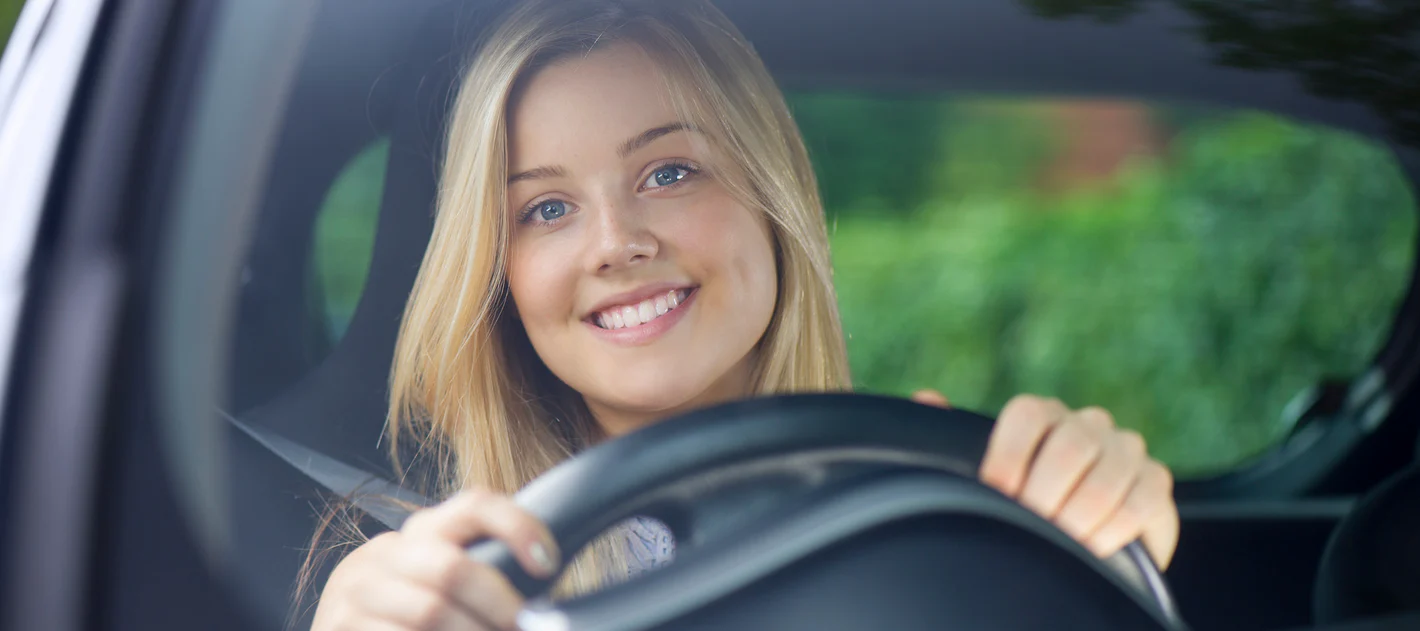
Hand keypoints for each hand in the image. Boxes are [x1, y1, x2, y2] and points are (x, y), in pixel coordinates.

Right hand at [310, 489, 559, 630]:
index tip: (549, 564)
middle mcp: (389, 552)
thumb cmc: (414, 607)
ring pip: (429, 611)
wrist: (342, 625)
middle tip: (523, 626)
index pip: (475, 505)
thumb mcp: (445, 579)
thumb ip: (486, 574)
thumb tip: (547, 598)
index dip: (517, 527)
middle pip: (452, 567)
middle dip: (497, 604)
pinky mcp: (338, 625)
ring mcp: (359, 589)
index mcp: (425, 530)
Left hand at [911, 390, 1178, 569]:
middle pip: (1070, 445)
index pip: (1026, 414)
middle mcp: (1088, 423)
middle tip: (1031, 526)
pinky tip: (1092, 548)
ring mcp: (1126, 450)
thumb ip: (955, 437)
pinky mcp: (1156, 483)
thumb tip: (927, 397)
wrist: (1086, 545)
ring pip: (1105, 478)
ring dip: (1076, 519)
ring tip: (1059, 543)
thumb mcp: (988, 478)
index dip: (1008, 457)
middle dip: (1044, 496)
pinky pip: (1138, 503)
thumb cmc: (1027, 507)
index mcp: (1043, 415)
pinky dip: (1111, 532)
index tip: (996, 494)